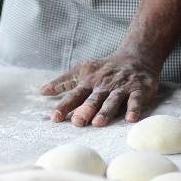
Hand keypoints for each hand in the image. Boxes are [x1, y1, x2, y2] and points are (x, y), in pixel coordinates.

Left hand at [39, 53, 158, 126]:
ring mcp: (121, 87)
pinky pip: (136, 100)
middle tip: (77, 122)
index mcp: (89, 82)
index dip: (64, 106)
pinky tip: (130, 119)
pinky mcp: (138, 89)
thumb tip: (41, 91)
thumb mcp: (82, 71)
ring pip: (112, 100)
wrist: (136, 56)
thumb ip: (63, 82)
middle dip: (85, 110)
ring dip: (105, 111)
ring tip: (98, 123)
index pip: (74, 95)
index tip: (55, 117)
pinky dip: (134, 108)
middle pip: (93, 99)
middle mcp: (104, 85)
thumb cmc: (105, 68)